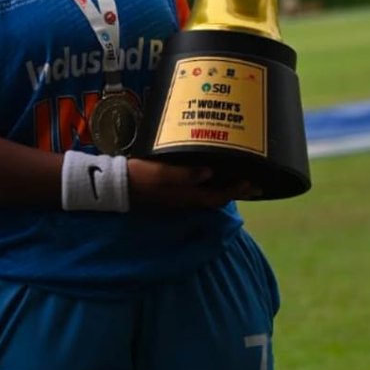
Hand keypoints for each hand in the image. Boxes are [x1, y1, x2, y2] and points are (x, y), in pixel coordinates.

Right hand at [127, 158, 251, 208]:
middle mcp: (186, 198)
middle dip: (236, 190)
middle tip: (254, 181)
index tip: (253, 183)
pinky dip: (210, 182)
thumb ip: (184, 174)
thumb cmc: (138, 177)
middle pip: (217, 197)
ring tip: (237, 175)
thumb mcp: (160, 173)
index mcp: (186, 195)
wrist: (116, 185)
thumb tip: (209, 172)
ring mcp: (178, 195)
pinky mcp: (171, 189)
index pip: (218, 196)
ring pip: (208, 193)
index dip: (236, 191)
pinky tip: (211, 171)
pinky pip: (198, 188)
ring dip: (224, 187)